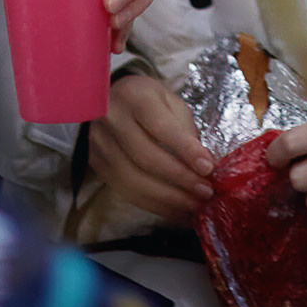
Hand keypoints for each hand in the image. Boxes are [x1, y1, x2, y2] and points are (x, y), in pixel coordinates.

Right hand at [84, 74, 213, 223]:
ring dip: (168, 198)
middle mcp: (112, 119)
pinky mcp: (98, 165)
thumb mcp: (171, 103)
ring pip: (133, 180)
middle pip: (146, 157)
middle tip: (205, 192)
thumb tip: (205, 166)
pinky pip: (126, 192)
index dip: (186, 150)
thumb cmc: (148, 101)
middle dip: (180, 179)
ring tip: (193, 206)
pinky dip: (153, 205)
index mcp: (135, 96)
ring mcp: (100, 144)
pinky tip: (175, 210)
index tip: (208, 168)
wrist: (111, 100)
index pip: (161, 127)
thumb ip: (186, 130)